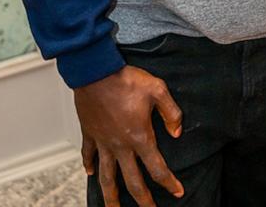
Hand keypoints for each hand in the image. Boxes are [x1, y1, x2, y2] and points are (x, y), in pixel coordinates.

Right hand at [75, 65, 183, 206]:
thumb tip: (177, 132)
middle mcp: (120, 145)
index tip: (177, 192)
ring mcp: (103, 141)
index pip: (157, 168)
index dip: (169, 183)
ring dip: (110, 196)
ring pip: (106, 177)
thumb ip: (171, 112)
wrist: (96, 72)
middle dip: (142, 200)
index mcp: (139, 136)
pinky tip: (89, 174)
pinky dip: (88, 165)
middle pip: (132, 181)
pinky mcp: (90, 133)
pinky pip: (88, 154)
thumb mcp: (158, 90)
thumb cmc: (127, 78)